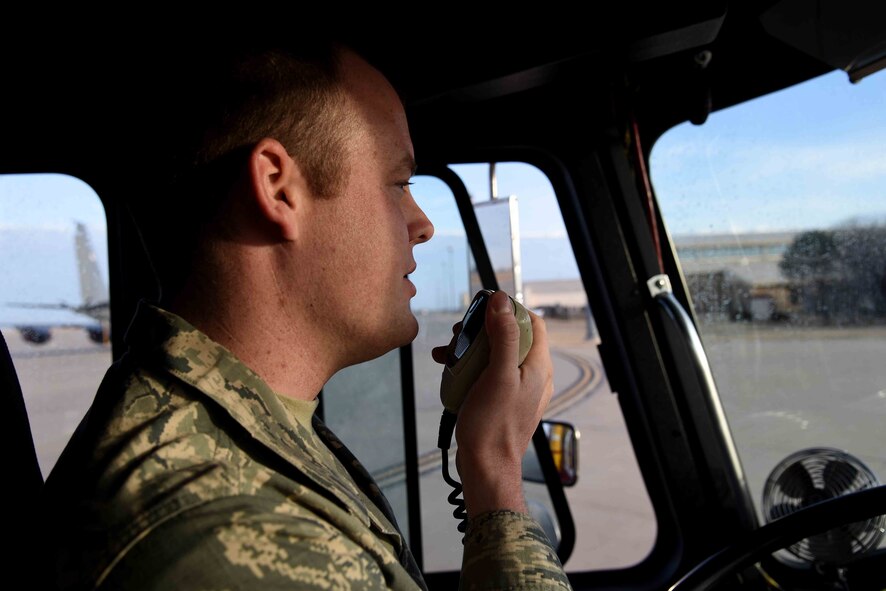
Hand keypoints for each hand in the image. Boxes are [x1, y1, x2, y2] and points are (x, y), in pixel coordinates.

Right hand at [432, 291, 553, 516]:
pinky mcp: (502, 401)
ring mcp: (517, 389)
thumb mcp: (497, 374)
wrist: (486, 468)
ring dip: (471, 348)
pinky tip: (448, 369)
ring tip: (447, 351)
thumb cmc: (493, 424)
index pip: (533, 322)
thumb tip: (502, 301)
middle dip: (483, 329)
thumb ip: (504, 336)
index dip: (510, 310)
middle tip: (459, 332)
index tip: (483, 308)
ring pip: (496, 355)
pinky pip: (487, 374)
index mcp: (538, 366)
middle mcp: (532, 375)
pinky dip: (469, 367)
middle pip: (511, 336)